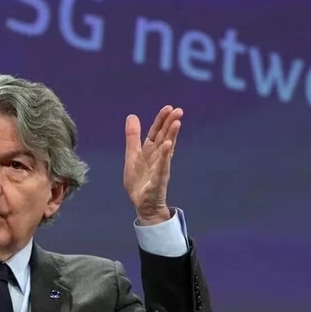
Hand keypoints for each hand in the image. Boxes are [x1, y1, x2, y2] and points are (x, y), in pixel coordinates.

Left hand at [124, 105, 182, 225]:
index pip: (157, 132)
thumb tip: (132, 115)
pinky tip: (168, 146)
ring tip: (177, 123)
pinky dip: (165, 156)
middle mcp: (158, 157)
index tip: (168, 107)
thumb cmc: (139, 181)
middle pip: (164, 137)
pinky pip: (163, 166)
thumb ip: (133, 137)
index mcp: (150, 151)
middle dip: (170, 124)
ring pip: (167, 149)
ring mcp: (160, 167)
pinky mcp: (159, 179)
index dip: (162, 120)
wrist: (143, 204)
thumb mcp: (132, 155)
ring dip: (172, 136)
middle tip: (178, 111)